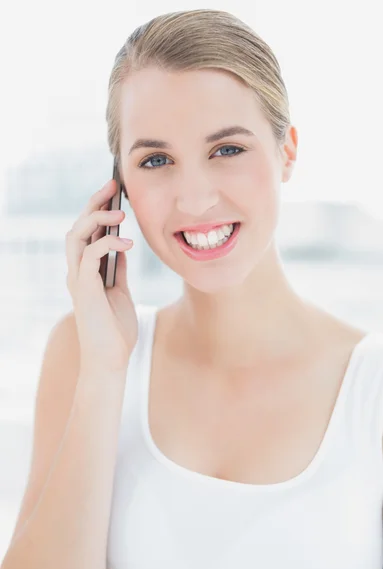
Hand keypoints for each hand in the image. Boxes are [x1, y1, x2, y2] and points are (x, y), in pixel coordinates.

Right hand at [65, 178, 137, 371]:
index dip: (97, 209)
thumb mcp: (121, 292)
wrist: (111, 359)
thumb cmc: (115, 329)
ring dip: (96, 219)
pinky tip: (126, 242)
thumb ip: (117, 269)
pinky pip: (89, 255)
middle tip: (113, 185)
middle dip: (94, 203)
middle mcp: (77, 271)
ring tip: (120, 212)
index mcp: (85, 271)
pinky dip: (106, 243)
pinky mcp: (84, 288)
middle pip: (77, 226)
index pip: (86, 232)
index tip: (115, 191)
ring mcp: (78, 279)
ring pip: (76, 236)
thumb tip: (122, 247)